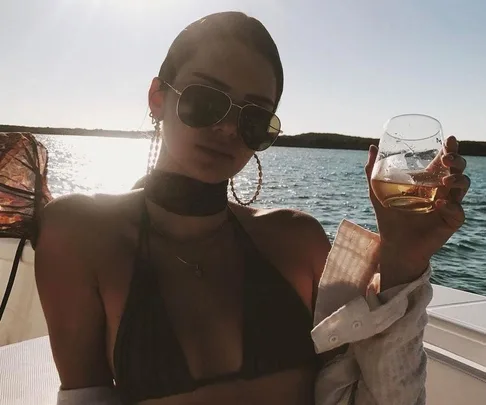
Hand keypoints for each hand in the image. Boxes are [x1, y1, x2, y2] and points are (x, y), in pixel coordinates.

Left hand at [365, 136, 470, 288]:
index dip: (450, 149)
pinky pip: (458, 211)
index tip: (449, 139)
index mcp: (428, 182)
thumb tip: (371, 147)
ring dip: (457, 179)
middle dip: (457, 160)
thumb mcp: (377, 193)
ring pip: (463, 186)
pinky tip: (438, 203)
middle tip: (446, 159)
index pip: (444, 161)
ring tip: (443, 181)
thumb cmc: (388, 219)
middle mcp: (441, 191)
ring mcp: (448, 206)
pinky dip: (450, 205)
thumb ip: (372, 172)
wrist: (394, 246)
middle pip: (458, 169)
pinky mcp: (450, 222)